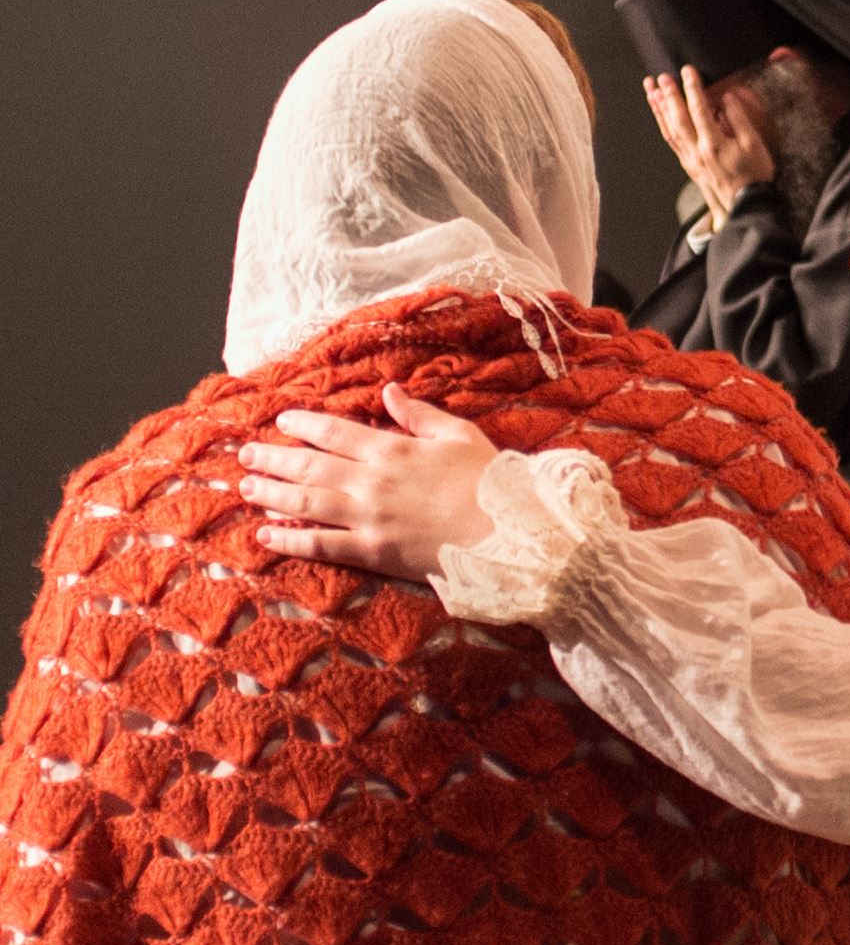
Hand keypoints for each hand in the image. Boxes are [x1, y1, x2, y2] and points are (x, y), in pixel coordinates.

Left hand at [238, 383, 496, 579]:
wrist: (509, 533)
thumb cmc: (491, 483)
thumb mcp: (459, 435)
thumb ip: (419, 414)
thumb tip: (389, 392)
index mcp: (392, 448)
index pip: (334, 432)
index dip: (303, 424)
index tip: (281, 420)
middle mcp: (372, 480)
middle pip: (309, 465)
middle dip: (273, 458)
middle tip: (245, 453)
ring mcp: (369, 518)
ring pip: (305, 502)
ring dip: (271, 493)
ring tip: (246, 487)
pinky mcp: (374, 552)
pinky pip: (322, 545)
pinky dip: (290, 539)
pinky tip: (265, 534)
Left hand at [643, 65, 774, 230]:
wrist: (746, 205)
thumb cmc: (754, 176)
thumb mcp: (754, 144)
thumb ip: (739, 118)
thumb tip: (727, 99)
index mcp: (714, 144)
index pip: (699, 109)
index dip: (692, 88)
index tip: (688, 71)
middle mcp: (698, 152)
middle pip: (678, 118)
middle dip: (669, 95)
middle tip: (661, 77)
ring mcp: (691, 160)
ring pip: (670, 131)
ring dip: (659, 110)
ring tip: (652, 91)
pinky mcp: (690, 166)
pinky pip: (672, 143)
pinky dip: (664, 127)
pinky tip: (660, 117)